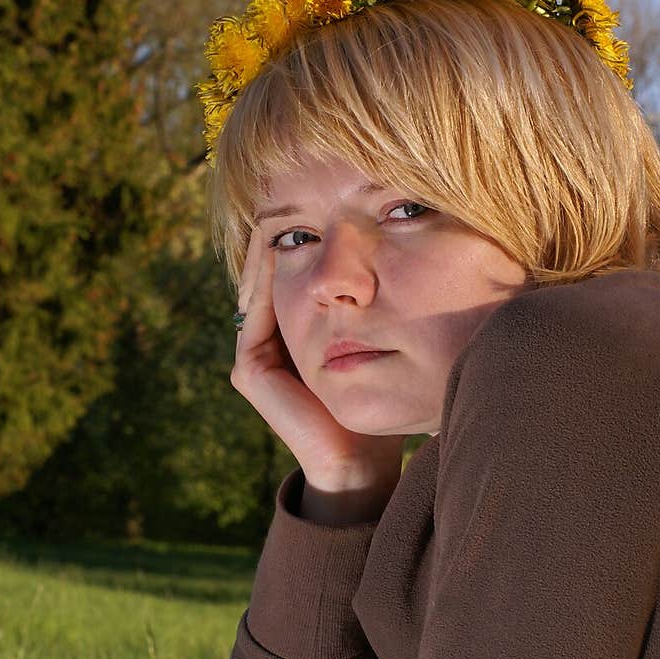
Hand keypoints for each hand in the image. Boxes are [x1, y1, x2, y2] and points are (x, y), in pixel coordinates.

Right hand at [231, 224, 404, 487]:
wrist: (365, 458)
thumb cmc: (383, 401)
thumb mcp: (384, 341)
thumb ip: (380, 306)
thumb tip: (408, 251)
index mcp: (294, 335)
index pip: (290, 276)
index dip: (302, 240)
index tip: (322, 207)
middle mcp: (269, 344)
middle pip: (270, 278)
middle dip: (283, 239)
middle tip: (297, 201)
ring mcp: (255, 358)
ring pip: (258, 291)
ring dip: (271, 254)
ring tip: (287, 219)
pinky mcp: (251, 371)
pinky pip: (255, 318)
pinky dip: (266, 284)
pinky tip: (284, 255)